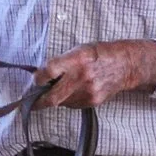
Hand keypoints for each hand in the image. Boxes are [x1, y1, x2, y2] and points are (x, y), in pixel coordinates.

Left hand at [31, 40, 155, 108]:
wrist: (126, 65)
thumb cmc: (99, 54)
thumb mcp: (79, 49)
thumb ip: (60, 62)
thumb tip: (40, 75)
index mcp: (77, 59)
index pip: (49, 71)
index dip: (38, 78)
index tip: (34, 80)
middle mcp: (82, 77)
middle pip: (52, 97)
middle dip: (37, 102)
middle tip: (29, 102)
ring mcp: (88, 92)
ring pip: (61, 103)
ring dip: (53, 100)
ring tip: (53, 92)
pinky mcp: (93, 102)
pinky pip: (72, 105)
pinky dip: (66, 100)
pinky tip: (70, 92)